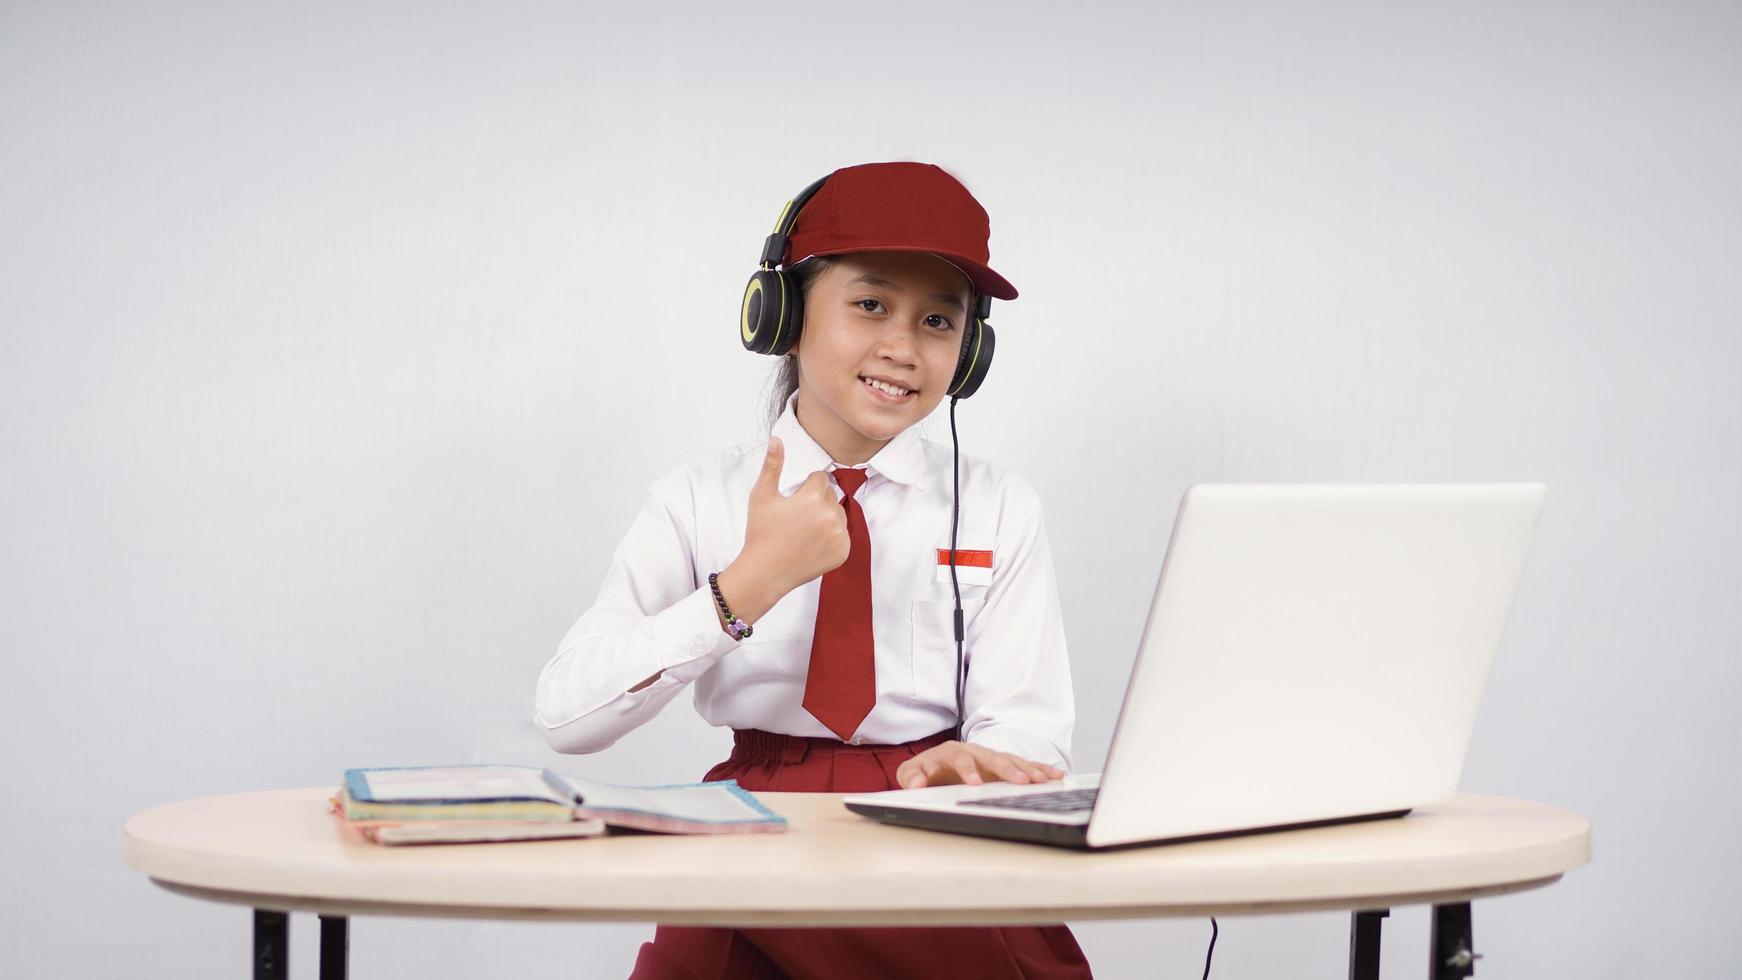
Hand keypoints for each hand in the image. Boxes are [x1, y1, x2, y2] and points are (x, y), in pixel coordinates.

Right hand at [741, 436, 851, 590]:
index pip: (820, 478)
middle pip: (831, 495)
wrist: (765, 572)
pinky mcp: (843, 552)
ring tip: (804, 532)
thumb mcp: (762, 496)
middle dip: (817, 502)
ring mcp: (839, 536)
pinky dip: (832, 537)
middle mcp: (830, 516)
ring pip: (839, 514)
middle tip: (796, 519)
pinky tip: (813, 545)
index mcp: (812, 498)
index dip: (805, 488)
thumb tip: (776, 439)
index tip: (793, 503)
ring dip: (827, 518)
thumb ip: (772, 466)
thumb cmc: (761, 533)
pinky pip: (843, 534)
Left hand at [894, 741, 1066, 789]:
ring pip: (1012, 760)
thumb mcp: (912, 774)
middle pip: (992, 757)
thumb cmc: (926, 772)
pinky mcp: (1004, 766)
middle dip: (1007, 769)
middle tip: (1020, 781)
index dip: (967, 770)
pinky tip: (1056, 776)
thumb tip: (917, 785)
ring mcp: (991, 758)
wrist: (937, 766)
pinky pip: (1025, 765)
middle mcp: (974, 751)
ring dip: (1028, 769)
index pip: (959, 757)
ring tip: (1042, 780)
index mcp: (951, 752)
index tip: (974, 783)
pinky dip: (1040, 770)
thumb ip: (911, 777)